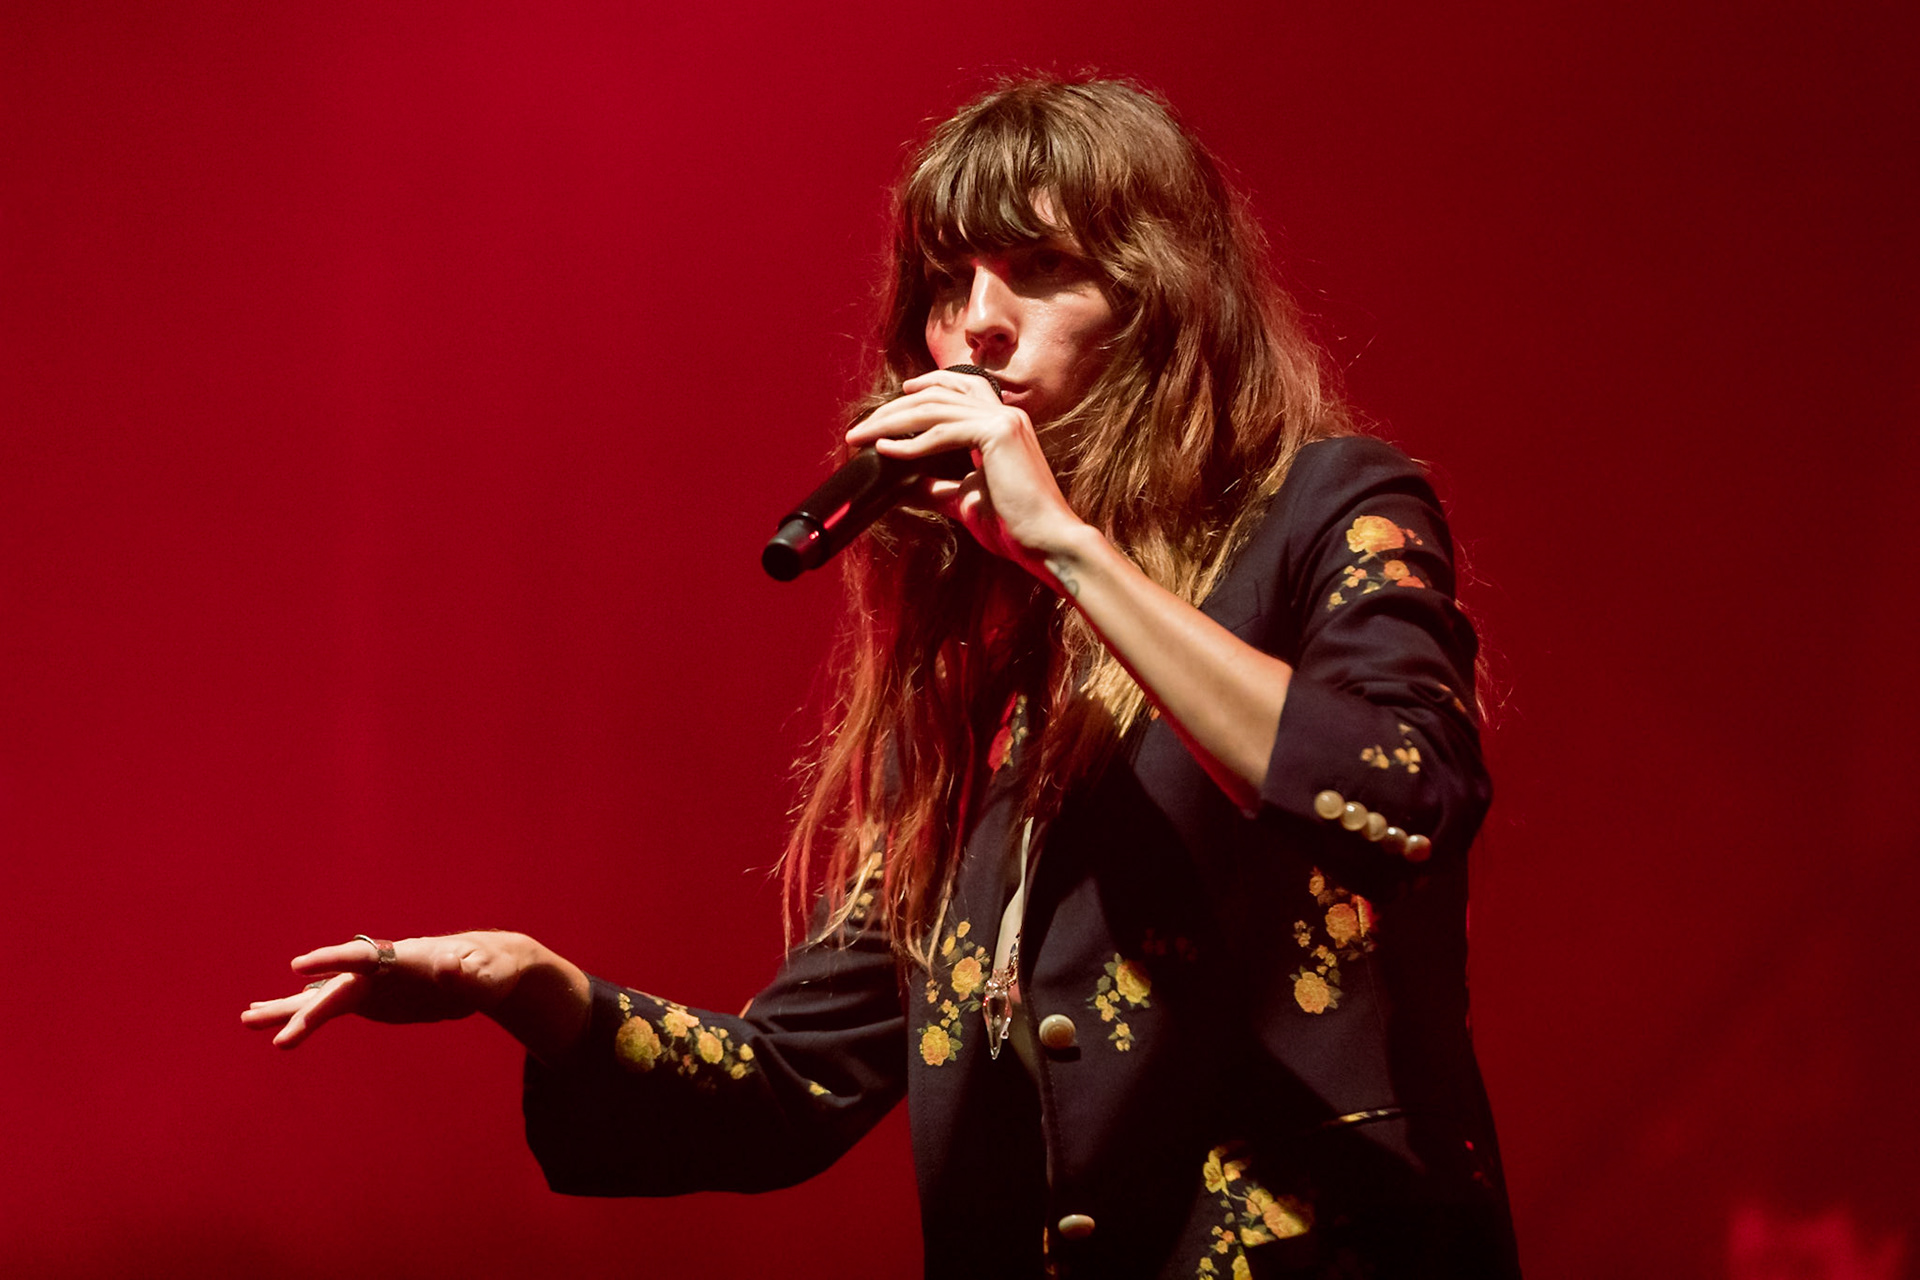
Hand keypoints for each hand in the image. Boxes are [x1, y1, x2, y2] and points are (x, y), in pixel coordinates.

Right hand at [242, 932, 533, 1049]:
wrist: (485, 971)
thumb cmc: (489, 969)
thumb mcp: (486, 973)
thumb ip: (470, 972)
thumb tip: (455, 966)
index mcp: (403, 957)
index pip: (363, 957)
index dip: (332, 961)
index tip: (299, 966)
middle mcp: (379, 969)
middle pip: (337, 987)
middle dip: (308, 1010)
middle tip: (280, 1037)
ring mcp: (371, 985)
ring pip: (323, 997)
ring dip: (287, 1010)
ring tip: (247, 1019)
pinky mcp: (369, 1002)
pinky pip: (329, 1010)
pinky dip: (302, 1018)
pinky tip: (273, 1028)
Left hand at [845, 369, 1087, 584]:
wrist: (1046, 543)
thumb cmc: (1014, 525)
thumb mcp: (965, 500)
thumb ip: (936, 487)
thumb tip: (904, 485)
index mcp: (1003, 423)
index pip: (959, 388)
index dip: (926, 386)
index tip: (897, 398)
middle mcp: (1005, 413)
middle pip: (938, 394)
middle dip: (894, 409)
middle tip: (861, 429)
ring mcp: (1003, 420)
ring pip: (934, 409)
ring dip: (892, 422)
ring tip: (862, 437)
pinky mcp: (998, 435)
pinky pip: (942, 433)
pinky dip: (910, 443)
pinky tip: (886, 451)